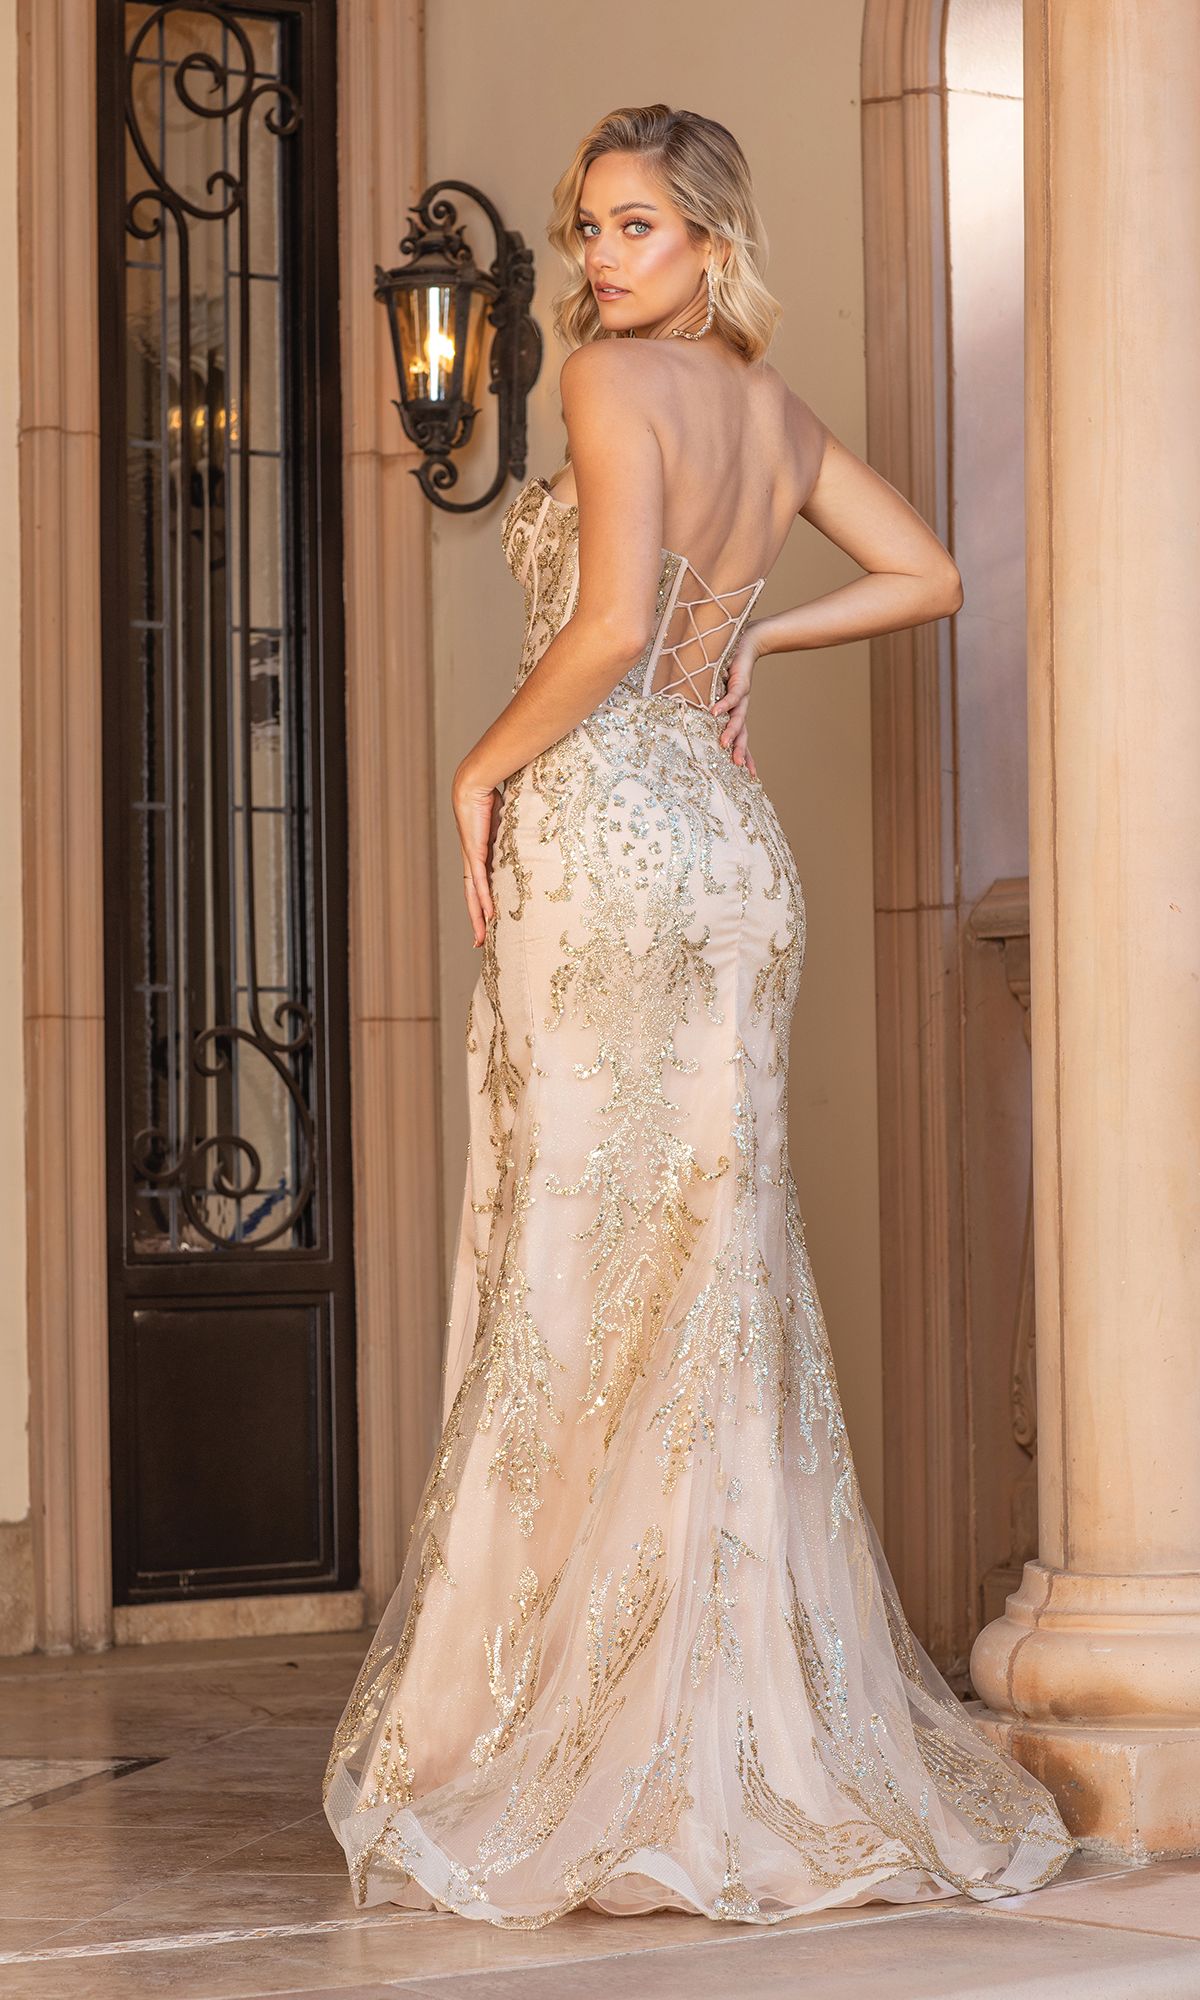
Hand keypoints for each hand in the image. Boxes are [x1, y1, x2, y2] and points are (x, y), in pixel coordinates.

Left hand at [452, 761, 501, 947]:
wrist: (474, 781)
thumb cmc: (490, 793)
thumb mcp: (508, 819)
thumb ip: (517, 830)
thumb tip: (540, 828)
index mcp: (480, 853)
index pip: (480, 884)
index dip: (483, 903)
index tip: (489, 920)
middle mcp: (473, 859)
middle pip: (473, 897)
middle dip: (476, 920)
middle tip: (479, 942)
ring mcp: (472, 857)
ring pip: (473, 895)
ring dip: (476, 918)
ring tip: (479, 939)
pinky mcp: (474, 852)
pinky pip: (479, 882)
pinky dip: (482, 900)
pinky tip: (486, 916)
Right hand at [709, 627, 759, 778]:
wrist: (746, 642)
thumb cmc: (727, 666)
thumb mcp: (715, 691)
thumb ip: (705, 704)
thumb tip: (687, 716)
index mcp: (735, 713)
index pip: (742, 738)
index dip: (746, 755)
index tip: (749, 775)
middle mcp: (740, 708)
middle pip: (742, 733)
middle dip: (740, 751)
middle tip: (738, 767)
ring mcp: (741, 696)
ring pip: (738, 718)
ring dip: (731, 732)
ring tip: (724, 744)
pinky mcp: (740, 682)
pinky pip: (731, 696)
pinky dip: (723, 705)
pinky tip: (715, 713)